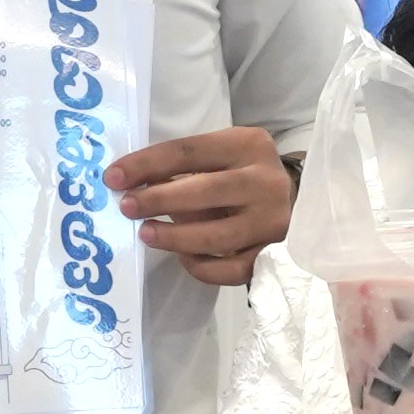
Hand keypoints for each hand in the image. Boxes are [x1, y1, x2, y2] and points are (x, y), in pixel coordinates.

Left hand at [110, 125, 294, 284]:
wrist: (299, 203)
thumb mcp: (220, 157)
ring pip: (217, 235)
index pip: (188, 151)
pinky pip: (230, 269)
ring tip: (147, 234)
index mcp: (248, 145)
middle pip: (205, 191)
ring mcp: (273, 220)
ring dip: (174, 237)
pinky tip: (183, 258)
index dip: (146, 165)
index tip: (114, 178)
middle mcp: (266, 180)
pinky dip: (201, 266)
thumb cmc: (243, 175)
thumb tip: (129, 185)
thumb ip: (183, 168)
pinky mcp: (274, 253)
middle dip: (158, 200)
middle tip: (127, 208)